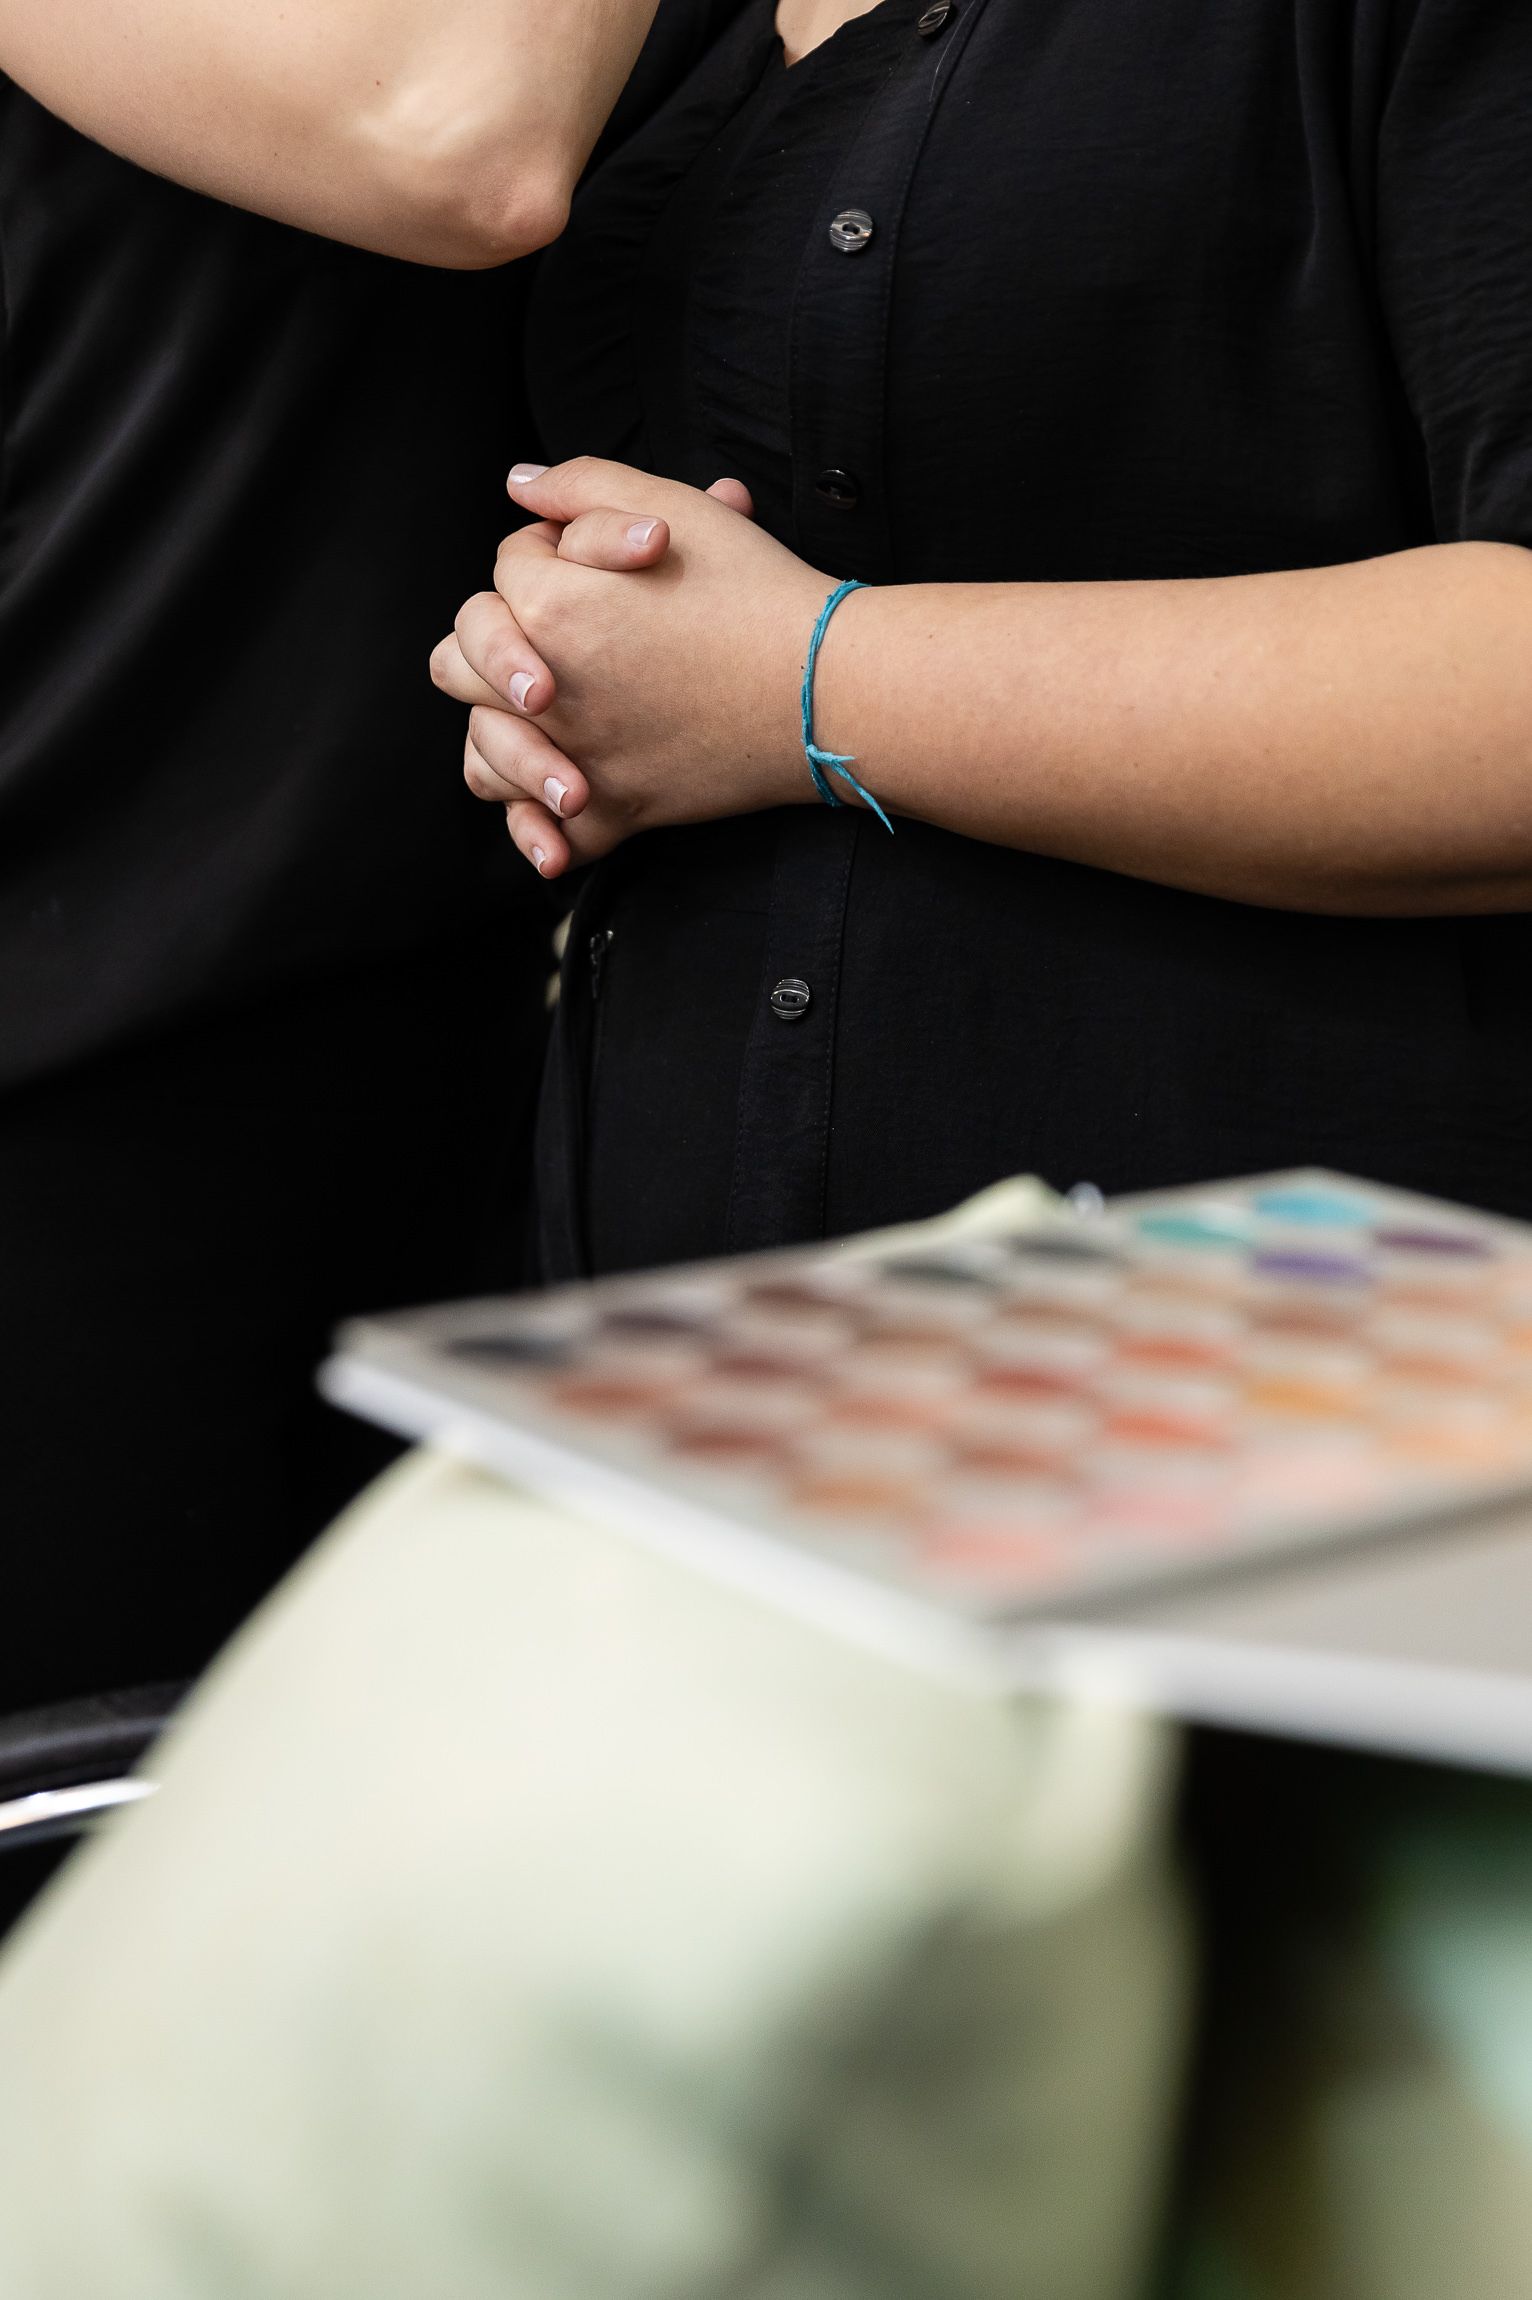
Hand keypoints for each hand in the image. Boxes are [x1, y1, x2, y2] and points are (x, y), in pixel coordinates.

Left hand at [432, 457, 831, 876]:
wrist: (828, 689)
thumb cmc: (757, 594)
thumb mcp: (671, 508)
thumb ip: (582, 484)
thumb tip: (519, 484)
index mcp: (550, 606)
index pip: (508, 567)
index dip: (553, 553)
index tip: (607, 564)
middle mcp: (545, 690)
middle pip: (461, 660)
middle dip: (497, 639)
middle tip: (556, 635)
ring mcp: (576, 757)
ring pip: (483, 753)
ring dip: (500, 732)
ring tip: (543, 714)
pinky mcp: (615, 811)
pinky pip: (549, 834)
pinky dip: (543, 831)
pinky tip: (562, 807)